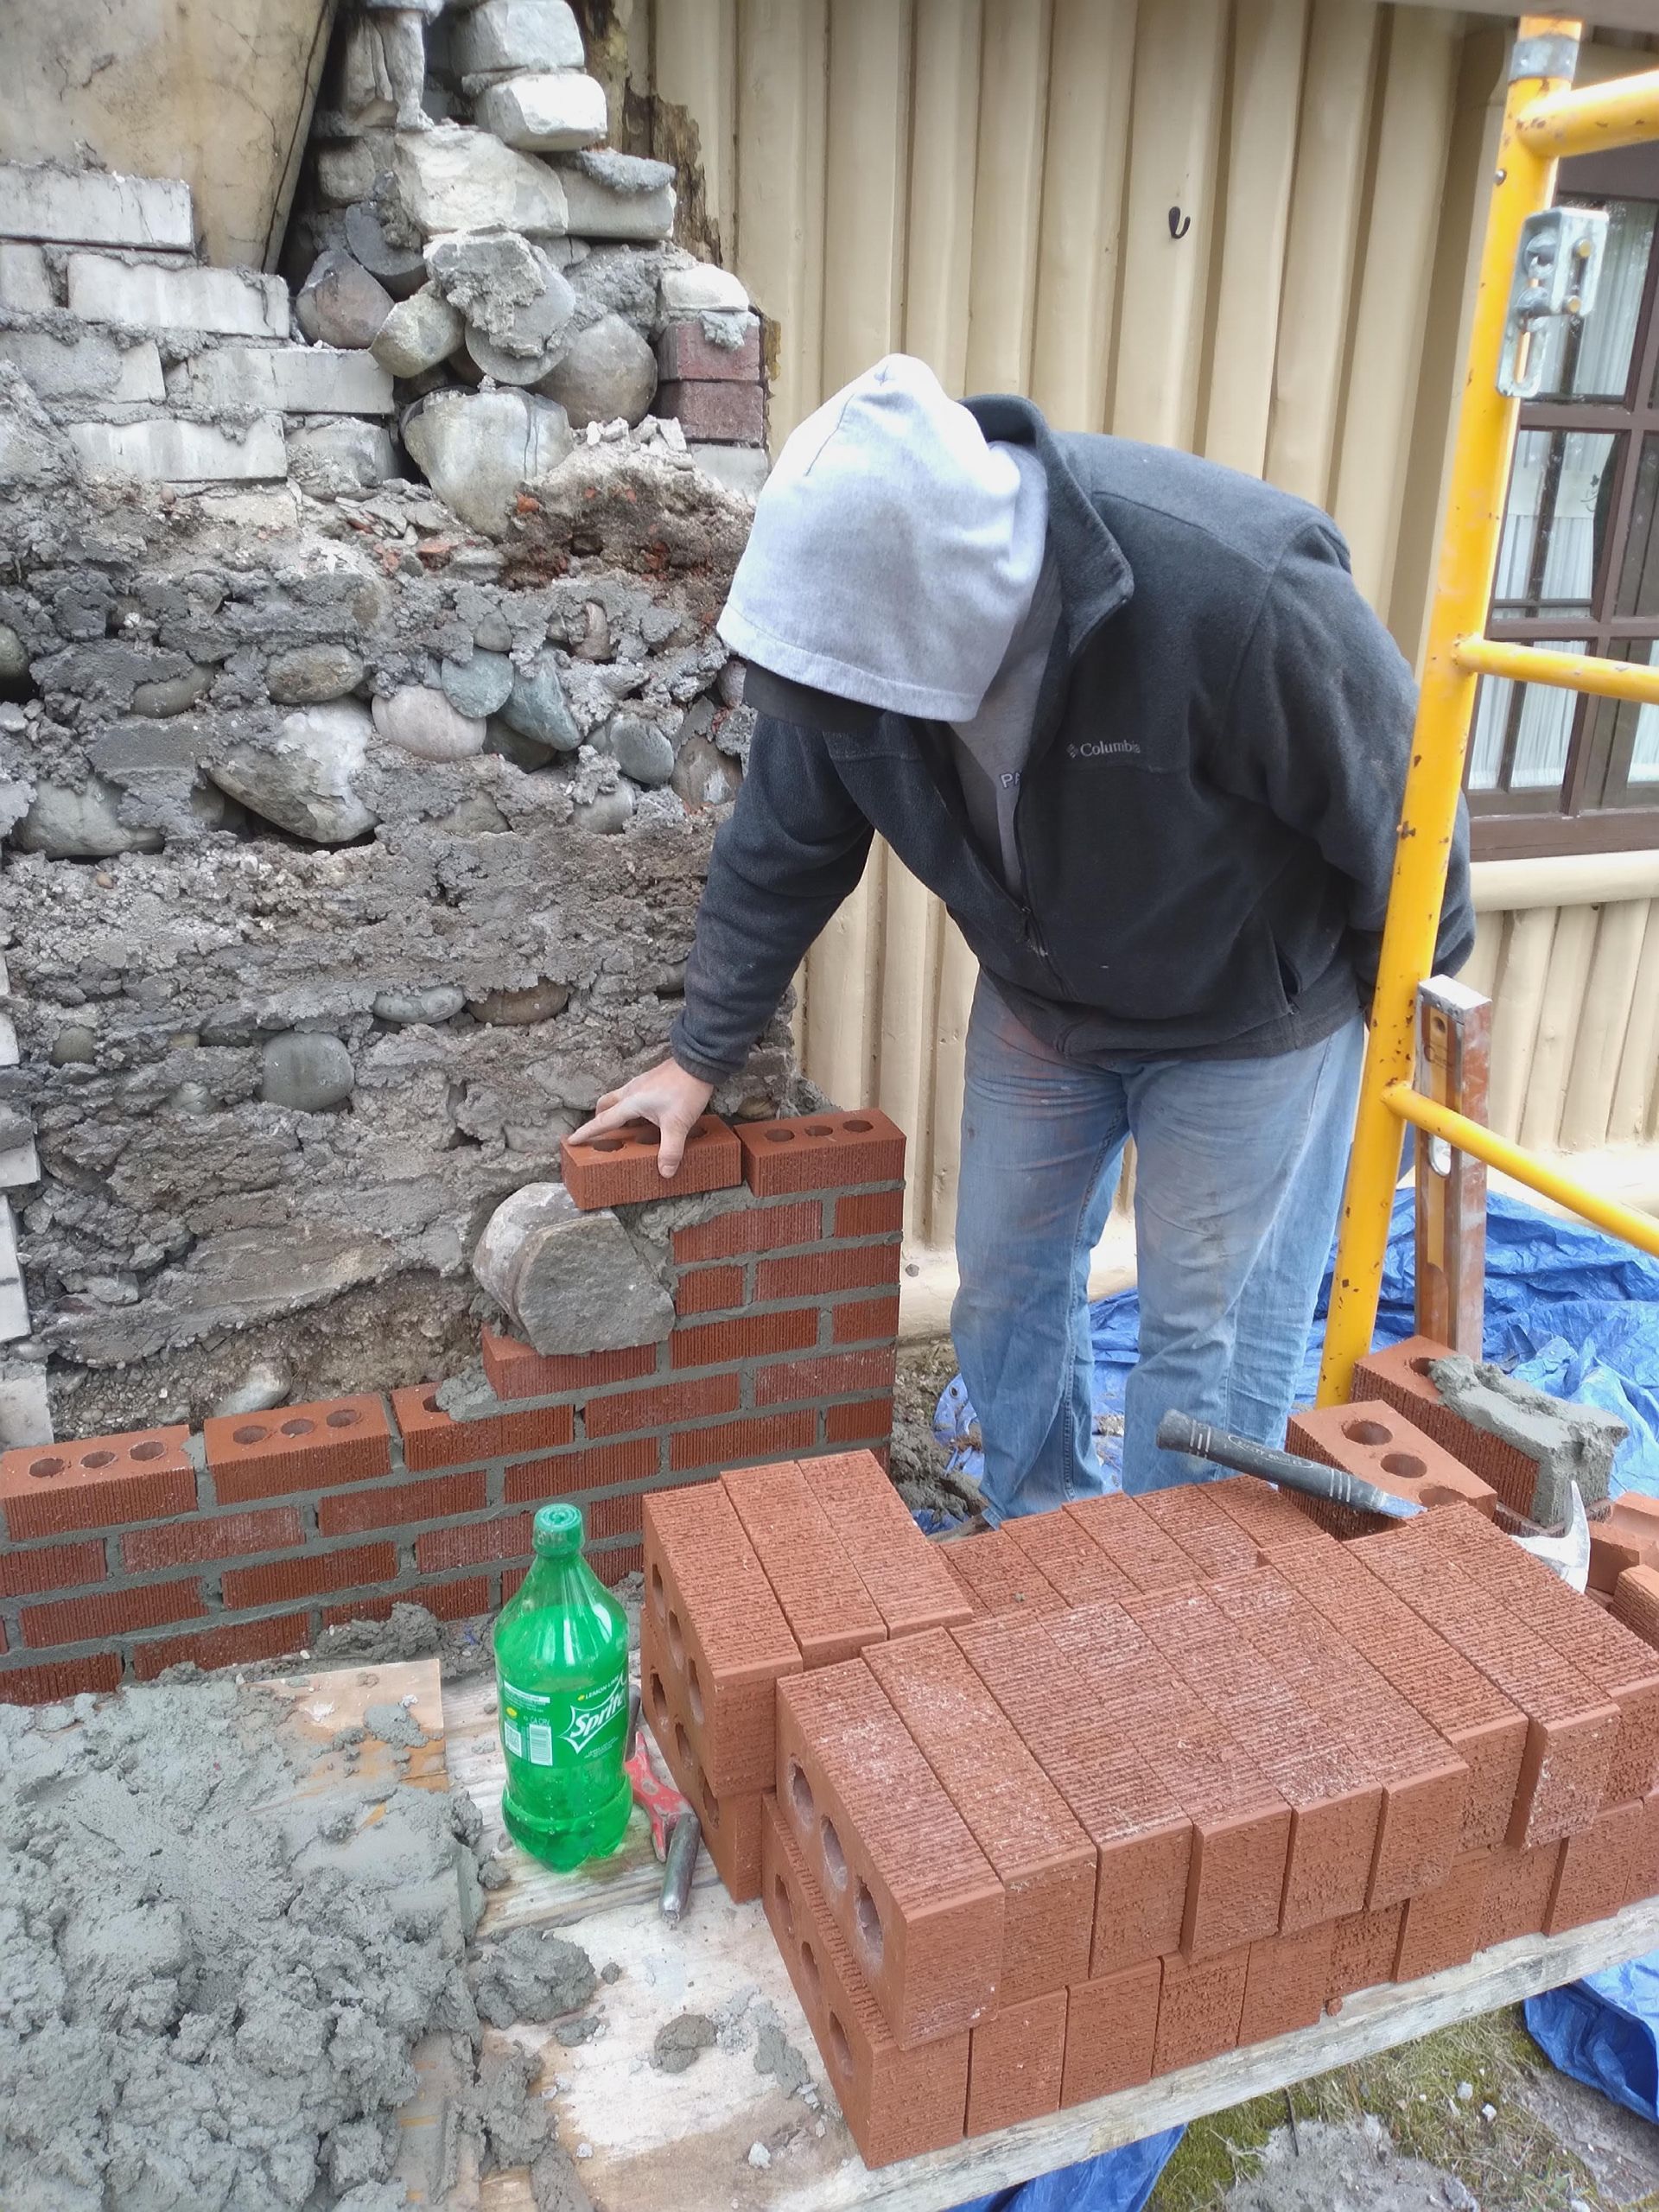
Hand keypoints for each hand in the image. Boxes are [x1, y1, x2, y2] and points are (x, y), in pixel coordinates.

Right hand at [568, 1058, 714, 1177]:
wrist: (698, 1062)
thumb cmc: (685, 1091)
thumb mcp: (677, 1125)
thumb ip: (670, 1150)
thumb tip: (664, 1172)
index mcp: (630, 1103)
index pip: (603, 1122)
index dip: (586, 1133)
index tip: (571, 1140)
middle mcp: (630, 1092)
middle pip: (605, 1105)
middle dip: (599, 1119)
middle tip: (600, 1134)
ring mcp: (640, 1084)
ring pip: (618, 1098)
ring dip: (615, 1112)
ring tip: (624, 1128)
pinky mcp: (650, 1081)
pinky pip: (632, 1095)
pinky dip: (630, 1107)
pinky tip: (645, 1115)